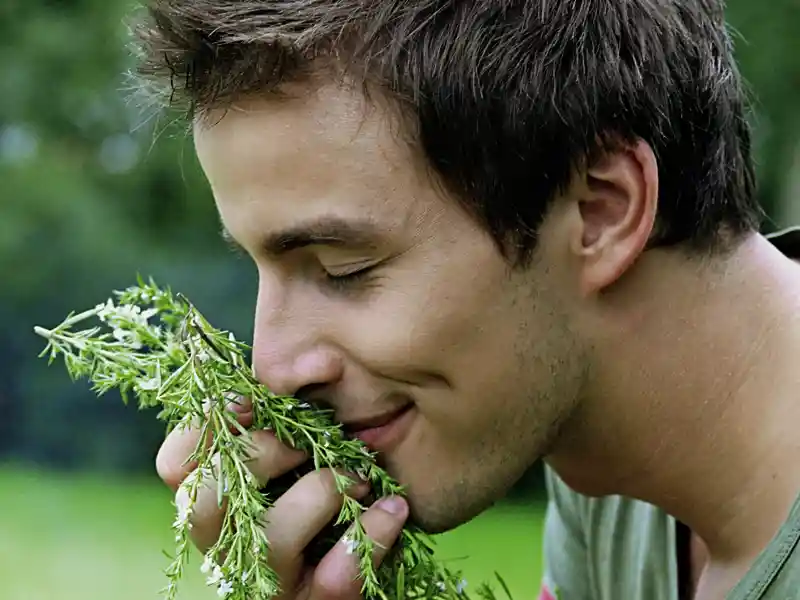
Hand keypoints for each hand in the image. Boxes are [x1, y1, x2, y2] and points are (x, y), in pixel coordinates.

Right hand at [155, 397, 409, 598]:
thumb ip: (286, 422)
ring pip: (270, 538)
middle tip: (309, 441)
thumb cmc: (333, 495)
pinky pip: (334, 579)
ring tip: (362, 477)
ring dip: (323, 493)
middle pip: (205, 501)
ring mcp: (269, 583)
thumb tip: (306, 365)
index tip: (249, 399)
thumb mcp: (303, 454)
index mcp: (219, 500)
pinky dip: (369, 536)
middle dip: (264, 455)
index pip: (174, 466)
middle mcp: (230, 545)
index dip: (202, 428)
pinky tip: (393, 510)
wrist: (364, 565)